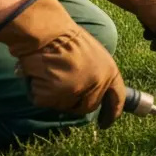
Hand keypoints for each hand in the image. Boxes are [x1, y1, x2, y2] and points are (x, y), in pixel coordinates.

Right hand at [0, 0, 125, 127]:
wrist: (48, 32)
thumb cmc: (68, 38)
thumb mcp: (95, 55)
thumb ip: (98, 75)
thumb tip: (91, 94)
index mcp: (110, 72)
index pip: (117, 99)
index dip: (112, 113)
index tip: (106, 123)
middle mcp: (96, 85)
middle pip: (87, 107)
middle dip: (75, 102)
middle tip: (63, 86)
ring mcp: (75, 91)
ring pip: (64, 106)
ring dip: (55, 95)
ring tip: (51, 73)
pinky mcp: (54, 95)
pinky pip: (44, 101)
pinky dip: (38, 91)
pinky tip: (40, 75)